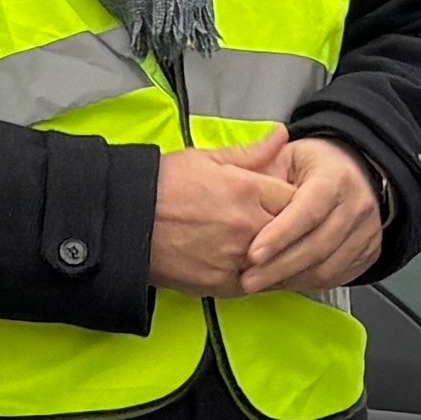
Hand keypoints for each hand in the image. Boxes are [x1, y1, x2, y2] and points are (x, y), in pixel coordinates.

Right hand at [146, 142, 301, 293]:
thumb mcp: (206, 157)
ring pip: (278, 260)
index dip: (295, 199)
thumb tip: (281, 136)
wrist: (125, 221)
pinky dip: (260, 275)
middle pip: (292, 230)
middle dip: (290, 227)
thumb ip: (251, 152)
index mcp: (247, 189)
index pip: (296, 197)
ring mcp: (236, 258)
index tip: (287, 201)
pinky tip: (254, 267)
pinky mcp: (223, 284)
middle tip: (283, 225)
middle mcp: (247, 225)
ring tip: (268, 248)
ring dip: (277, 254)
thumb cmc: (161, 186)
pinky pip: (257, 283)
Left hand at [236, 135, 386, 294]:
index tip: (253, 254)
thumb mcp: (287, 157)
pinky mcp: (368, 253)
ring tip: (260, 284)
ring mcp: (366, 232)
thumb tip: (231, 179)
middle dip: (279, 267)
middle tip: (248, 279)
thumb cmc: (315, 167)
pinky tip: (281, 283)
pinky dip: (305, 284)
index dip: (281, 235)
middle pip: (318, 246)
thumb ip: (262, 169)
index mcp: (335, 178)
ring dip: (290, 280)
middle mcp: (357, 206)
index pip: (309, 211)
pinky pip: (336, 277)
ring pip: (328, 268)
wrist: (356, 173)